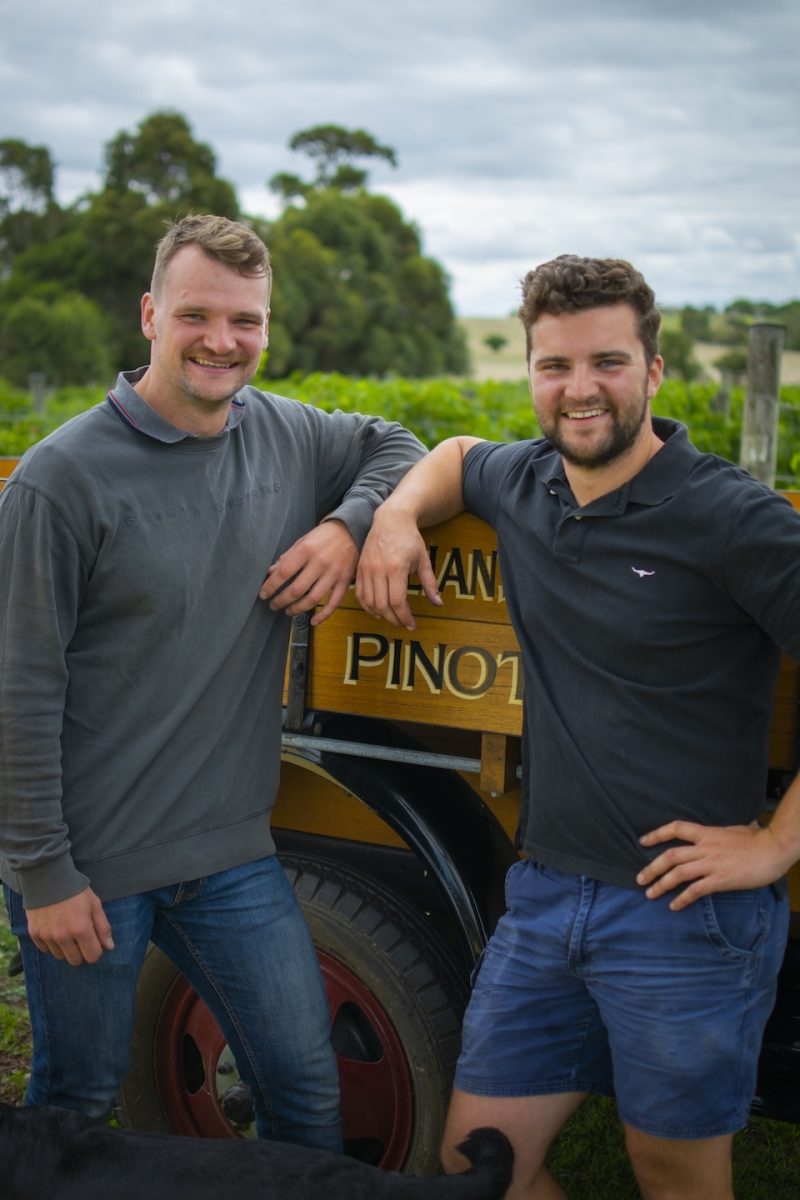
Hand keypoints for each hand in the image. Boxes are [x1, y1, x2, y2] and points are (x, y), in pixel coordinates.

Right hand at [26, 888, 113, 965]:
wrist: (48, 878)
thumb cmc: (76, 890)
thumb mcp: (95, 905)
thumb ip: (103, 927)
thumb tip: (109, 947)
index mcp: (81, 929)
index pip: (92, 956)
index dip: (96, 951)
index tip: (95, 942)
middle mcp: (63, 936)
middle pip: (75, 961)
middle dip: (82, 952)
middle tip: (81, 938)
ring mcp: (47, 936)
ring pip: (60, 956)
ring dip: (66, 949)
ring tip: (67, 931)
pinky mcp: (34, 934)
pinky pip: (45, 949)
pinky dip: (51, 944)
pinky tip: (55, 930)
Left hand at [259, 520, 358, 625]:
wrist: (352, 530)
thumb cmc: (324, 535)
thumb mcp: (303, 540)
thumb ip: (288, 556)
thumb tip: (271, 572)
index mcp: (306, 550)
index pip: (284, 572)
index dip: (271, 586)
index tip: (263, 594)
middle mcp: (319, 563)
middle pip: (296, 589)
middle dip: (281, 600)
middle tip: (273, 605)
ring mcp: (333, 574)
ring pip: (313, 599)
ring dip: (297, 609)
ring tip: (288, 611)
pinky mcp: (345, 581)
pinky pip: (334, 603)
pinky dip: (323, 615)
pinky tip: (313, 621)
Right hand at [356, 513, 440, 630]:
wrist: (391, 519)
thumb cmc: (409, 539)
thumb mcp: (423, 560)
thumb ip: (430, 583)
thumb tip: (438, 603)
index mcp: (396, 567)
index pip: (397, 601)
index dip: (404, 617)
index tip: (411, 624)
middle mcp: (378, 570)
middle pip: (382, 605)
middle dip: (394, 619)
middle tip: (404, 624)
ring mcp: (366, 569)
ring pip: (369, 602)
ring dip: (381, 615)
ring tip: (392, 618)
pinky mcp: (360, 568)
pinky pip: (360, 594)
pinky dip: (367, 606)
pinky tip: (378, 610)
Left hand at [637, 820, 786, 910]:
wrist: (773, 849)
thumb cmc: (757, 839)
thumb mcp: (733, 829)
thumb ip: (719, 833)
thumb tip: (718, 833)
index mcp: (707, 833)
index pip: (675, 828)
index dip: (657, 834)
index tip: (643, 842)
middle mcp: (705, 848)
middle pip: (670, 855)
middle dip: (652, 868)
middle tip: (640, 879)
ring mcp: (711, 864)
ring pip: (678, 873)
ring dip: (661, 884)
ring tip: (650, 894)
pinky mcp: (720, 880)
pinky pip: (696, 890)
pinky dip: (682, 898)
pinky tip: (674, 906)